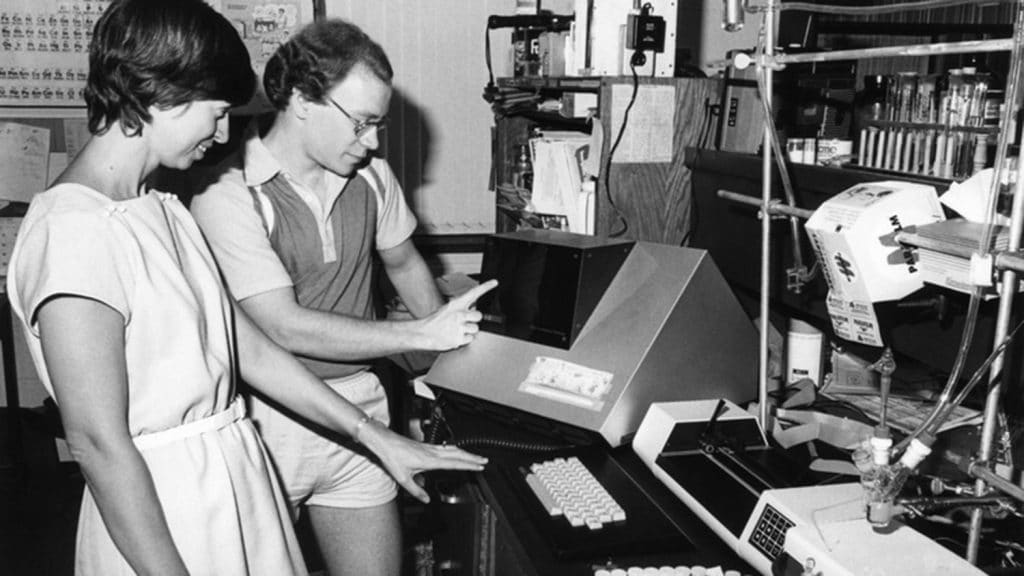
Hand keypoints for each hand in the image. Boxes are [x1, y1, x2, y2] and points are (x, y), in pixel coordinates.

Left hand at [358, 421, 487, 502]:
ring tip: (475, 456)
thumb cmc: (392, 456)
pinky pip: (445, 447)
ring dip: (465, 452)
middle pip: (458, 454)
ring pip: (452, 449)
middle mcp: (432, 452)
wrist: (384, 441)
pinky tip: (455, 451)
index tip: (480, 466)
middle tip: (484, 460)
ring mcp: (429, 447)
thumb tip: (426, 500)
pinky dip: (455, 450)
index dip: (469, 464)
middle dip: (472, 457)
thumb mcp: (402, 478)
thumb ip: (416, 491)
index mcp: (429, 460)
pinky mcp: (425, 445)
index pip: (454, 463)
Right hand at [416, 279, 497, 350]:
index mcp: (456, 304)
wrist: (423, 334)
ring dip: (469, 330)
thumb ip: (461, 309)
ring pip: (476, 329)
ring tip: (457, 330)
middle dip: (473, 320)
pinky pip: (470, 339)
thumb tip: (474, 310)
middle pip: (479, 316)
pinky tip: (455, 336)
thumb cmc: (435, 322)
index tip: (495, 282)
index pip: (474, 293)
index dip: (486, 287)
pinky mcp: (458, 339)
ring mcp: (459, 327)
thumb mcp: (448, 310)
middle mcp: (459, 314)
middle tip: (464, 322)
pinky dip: (464, 339)